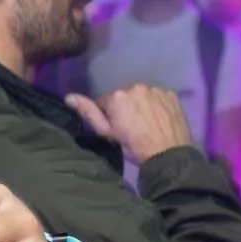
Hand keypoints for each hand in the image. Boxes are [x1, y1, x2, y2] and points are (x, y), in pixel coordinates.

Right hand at [67, 85, 193, 165]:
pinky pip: (158, 96)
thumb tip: (69, 97)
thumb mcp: (107, 133)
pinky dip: (156, 105)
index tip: (116, 129)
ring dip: (141, 105)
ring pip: (142, 95)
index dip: (109, 116)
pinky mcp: (171, 94)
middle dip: (125, 108)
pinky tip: (159, 118)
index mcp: (117, 95)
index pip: (105, 101)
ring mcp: (156, 89)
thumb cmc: (134, 146)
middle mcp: (136, 86)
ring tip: (147, 123)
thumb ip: (89, 112)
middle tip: (132, 127)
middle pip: (124, 96)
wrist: (168, 155)